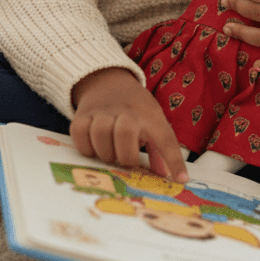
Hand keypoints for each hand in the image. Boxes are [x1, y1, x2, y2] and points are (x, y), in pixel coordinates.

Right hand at [70, 67, 188, 181]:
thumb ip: (159, 149)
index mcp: (149, 115)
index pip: (165, 139)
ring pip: (100, 132)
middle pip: (125, 132)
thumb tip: (164, 176)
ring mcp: (103, 111)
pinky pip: (79, 133)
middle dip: (125, 155)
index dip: (174, 161)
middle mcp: (126, 111)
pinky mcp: (82, 114)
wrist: (108, 80)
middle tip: (125, 161)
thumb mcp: (153, 120)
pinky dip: (85, 146)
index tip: (180, 180)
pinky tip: (93, 148)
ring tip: (109, 154)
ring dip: (105, 152)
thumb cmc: (136, 108)